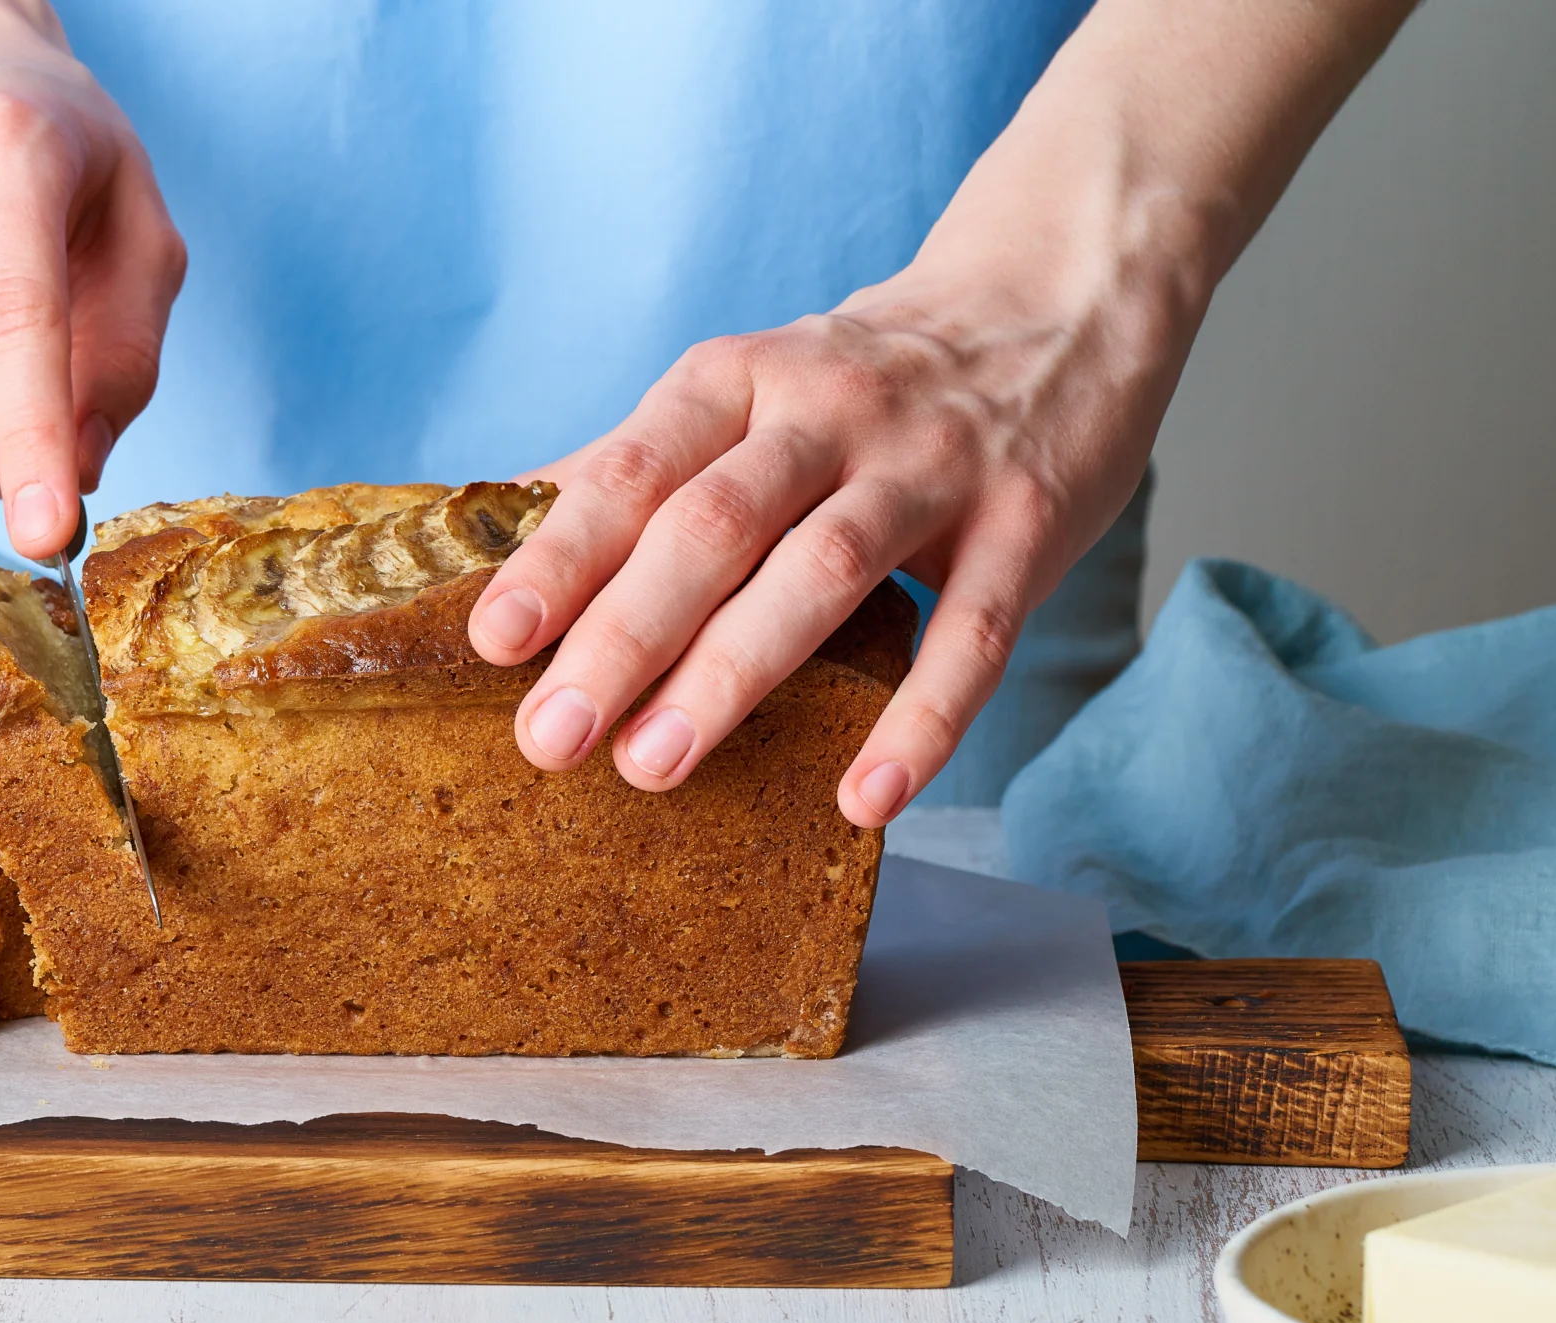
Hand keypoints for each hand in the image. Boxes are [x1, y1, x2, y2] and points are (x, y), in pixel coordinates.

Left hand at [464, 0, 1413, 826]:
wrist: (1061, 290)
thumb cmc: (869, 373)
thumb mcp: (746, 385)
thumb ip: (636, 458)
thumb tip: (494, 520)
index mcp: (739, 379)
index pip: (634, 471)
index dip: (561, 556)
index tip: (494, 640)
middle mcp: (826, 410)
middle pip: (712, 525)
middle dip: (623, 636)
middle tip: (551, 739)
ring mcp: (931, 464)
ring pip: (822, 571)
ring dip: (732, 675)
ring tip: (654, 769)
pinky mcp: (1027, 519)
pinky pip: (972, 632)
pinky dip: (920, 719)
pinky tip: (865, 798)